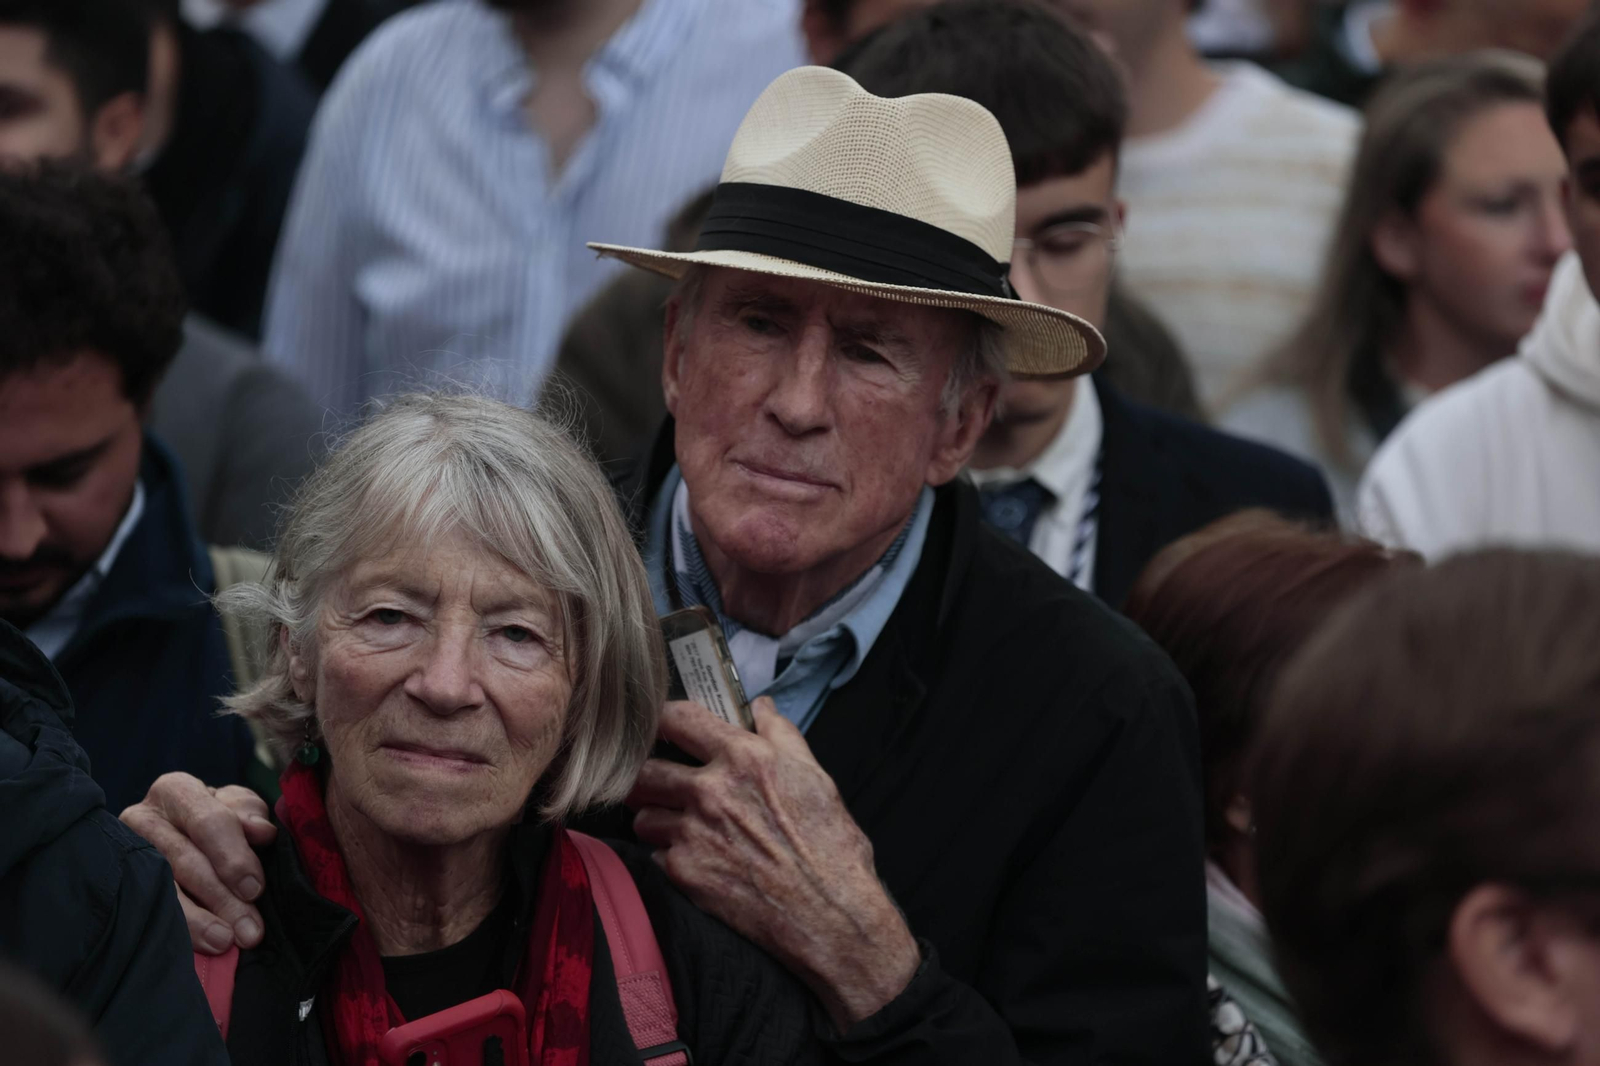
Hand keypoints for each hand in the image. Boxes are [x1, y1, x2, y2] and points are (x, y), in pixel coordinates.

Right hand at [121, 773, 276, 953]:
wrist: (170, 835)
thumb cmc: (211, 822)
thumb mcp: (233, 809)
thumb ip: (248, 815)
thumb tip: (261, 831)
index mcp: (176, 791)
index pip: (207, 822)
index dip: (233, 856)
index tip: (254, 889)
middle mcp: (141, 818)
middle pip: (184, 861)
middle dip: (221, 898)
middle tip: (250, 931)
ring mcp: (122, 853)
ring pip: (161, 890)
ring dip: (197, 921)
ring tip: (224, 943)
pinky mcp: (115, 884)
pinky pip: (144, 910)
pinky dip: (174, 929)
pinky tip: (192, 948)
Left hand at [629, 698, 920, 1027]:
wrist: (830, 914)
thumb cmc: (830, 846)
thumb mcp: (815, 777)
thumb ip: (781, 735)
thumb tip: (761, 707)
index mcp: (743, 758)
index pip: (677, 719)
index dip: (665, 721)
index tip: (666, 731)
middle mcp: (710, 791)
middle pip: (642, 770)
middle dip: (646, 774)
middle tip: (659, 782)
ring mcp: (692, 833)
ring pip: (642, 815)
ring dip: (654, 817)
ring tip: (675, 824)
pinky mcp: (685, 872)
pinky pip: (656, 855)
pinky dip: (669, 855)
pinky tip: (694, 858)